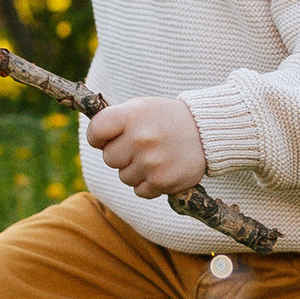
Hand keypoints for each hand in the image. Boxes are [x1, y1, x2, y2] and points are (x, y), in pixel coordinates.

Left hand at [87, 93, 207, 198]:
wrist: (207, 131)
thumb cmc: (166, 118)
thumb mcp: (140, 107)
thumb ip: (115, 120)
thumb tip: (93, 139)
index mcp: (131, 116)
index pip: (95, 132)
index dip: (99, 138)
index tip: (108, 138)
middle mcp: (140, 138)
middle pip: (109, 159)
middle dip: (121, 155)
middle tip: (140, 146)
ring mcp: (152, 162)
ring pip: (124, 177)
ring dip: (136, 170)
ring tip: (155, 155)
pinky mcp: (163, 181)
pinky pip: (140, 191)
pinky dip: (149, 184)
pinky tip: (162, 168)